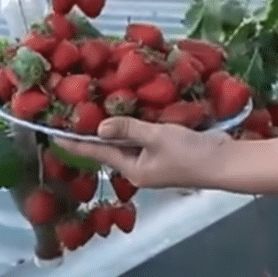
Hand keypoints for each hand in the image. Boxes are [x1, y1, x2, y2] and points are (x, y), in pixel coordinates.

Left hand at [53, 116, 230, 189]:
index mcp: (132, 169)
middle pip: (111, 147)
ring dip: (116, 125)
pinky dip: (136, 124)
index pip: (97, 153)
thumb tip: (99, 127)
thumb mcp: (155, 137)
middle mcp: (139, 167)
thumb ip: (128, 129)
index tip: (55, 137)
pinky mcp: (166, 151)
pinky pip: (143, 136)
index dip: (76, 144)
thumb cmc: (187, 152)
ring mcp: (153, 160)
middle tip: (76, 112)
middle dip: (95, 131)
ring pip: (128, 140)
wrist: (222, 162)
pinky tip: (132, 108)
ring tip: (98, 107)